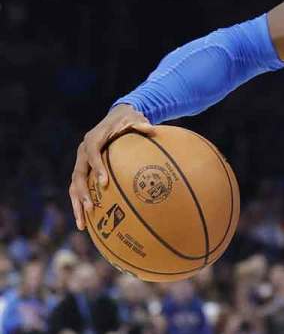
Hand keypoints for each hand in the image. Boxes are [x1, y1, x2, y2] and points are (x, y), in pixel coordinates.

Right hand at [68, 103, 153, 230]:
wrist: (117, 116)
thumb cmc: (128, 119)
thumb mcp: (135, 118)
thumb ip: (141, 124)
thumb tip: (151, 129)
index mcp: (94, 139)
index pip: (92, 154)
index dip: (97, 168)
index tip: (104, 183)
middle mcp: (83, 151)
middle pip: (78, 175)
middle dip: (82, 193)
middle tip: (90, 208)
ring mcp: (82, 161)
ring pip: (74, 185)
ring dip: (77, 204)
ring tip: (82, 224)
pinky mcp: (84, 169)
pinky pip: (79, 188)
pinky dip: (80, 202)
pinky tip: (86, 219)